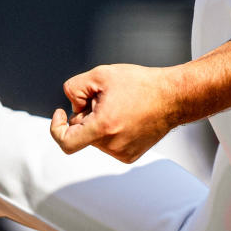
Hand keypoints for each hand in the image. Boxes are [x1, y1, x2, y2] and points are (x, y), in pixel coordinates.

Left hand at [51, 63, 181, 162]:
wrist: (173, 97)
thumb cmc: (142, 85)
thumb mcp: (101, 74)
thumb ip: (75, 87)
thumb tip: (71, 104)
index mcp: (103, 128)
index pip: (66, 143)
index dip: (57, 128)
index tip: (61, 114)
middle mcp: (113, 145)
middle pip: (82, 134)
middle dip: (86, 116)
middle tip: (105, 99)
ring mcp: (123, 153)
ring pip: (95, 139)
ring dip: (99, 123)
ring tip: (120, 107)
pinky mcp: (131, 155)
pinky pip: (109, 144)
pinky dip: (111, 131)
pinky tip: (127, 117)